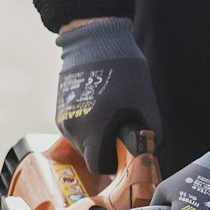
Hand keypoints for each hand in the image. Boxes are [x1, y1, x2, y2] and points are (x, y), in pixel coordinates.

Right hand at [54, 17, 159, 173]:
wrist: (94, 43)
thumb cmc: (124, 71)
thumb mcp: (146, 102)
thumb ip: (149, 133)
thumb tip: (148, 152)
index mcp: (95, 127)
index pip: (98, 165)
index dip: (113, 163)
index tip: (122, 153)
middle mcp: (74, 128)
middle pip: (89, 155)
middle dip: (105, 149)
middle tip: (119, 132)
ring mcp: (63, 120)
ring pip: (81, 143)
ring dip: (95, 137)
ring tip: (108, 115)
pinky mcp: (59, 112)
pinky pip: (74, 130)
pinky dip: (86, 126)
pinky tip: (97, 107)